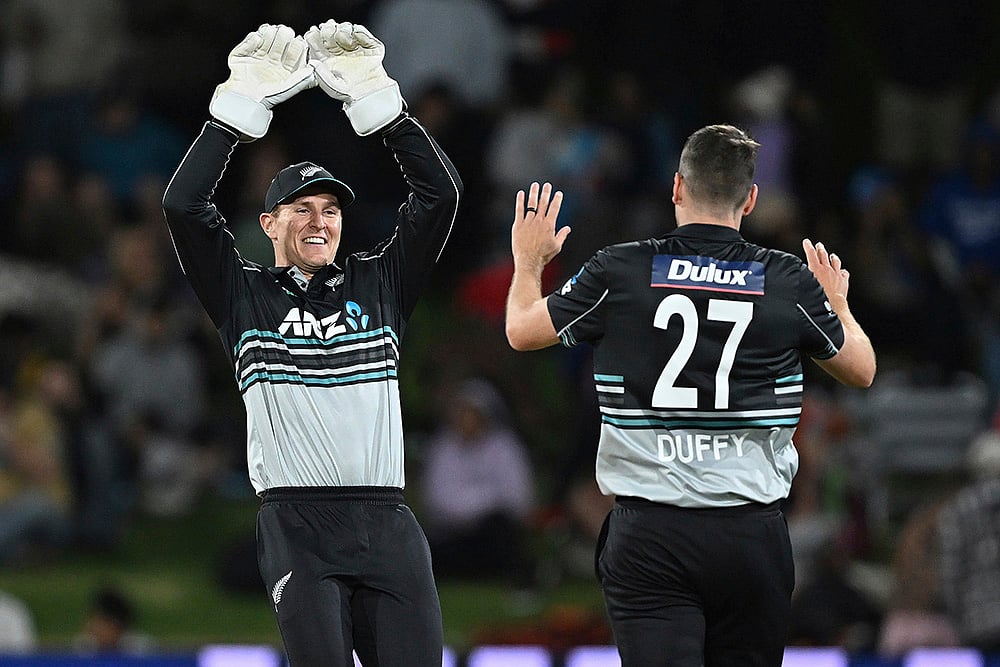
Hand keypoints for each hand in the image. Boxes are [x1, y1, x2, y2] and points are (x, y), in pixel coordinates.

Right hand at [209, 24, 314, 139]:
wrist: (244, 100)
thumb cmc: (267, 98)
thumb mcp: (287, 88)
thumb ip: (301, 79)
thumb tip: (314, 69)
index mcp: (285, 68)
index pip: (294, 52)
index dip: (297, 45)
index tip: (299, 41)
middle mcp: (273, 60)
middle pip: (280, 43)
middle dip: (284, 36)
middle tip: (286, 32)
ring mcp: (258, 56)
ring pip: (265, 39)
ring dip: (269, 33)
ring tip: (271, 32)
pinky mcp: (243, 55)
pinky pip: (249, 42)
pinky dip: (254, 38)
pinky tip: (258, 38)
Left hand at [304, 20, 402, 134]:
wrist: (373, 94)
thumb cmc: (352, 93)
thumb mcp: (333, 87)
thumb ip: (321, 75)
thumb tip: (312, 63)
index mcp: (326, 58)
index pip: (315, 41)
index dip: (314, 35)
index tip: (315, 33)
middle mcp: (337, 50)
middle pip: (328, 31)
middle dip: (328, 30)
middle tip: (330, 35)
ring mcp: (352, 46)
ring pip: (344, 28)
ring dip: (344, 32)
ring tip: (348, 43)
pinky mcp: (367, 44)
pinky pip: (360, 31)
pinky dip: (359, 33)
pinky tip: (358, 41)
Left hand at [512, 182, 568, 271]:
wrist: (529, 261)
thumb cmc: (542, 255)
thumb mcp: (557, 246)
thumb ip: (562, 235)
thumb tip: (567, 229)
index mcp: (549, 225)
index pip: (554, 208)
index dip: (557, 199)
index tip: (558, 193)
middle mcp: (539, 221)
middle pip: (543, 203)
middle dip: (546, 193)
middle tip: (547, 185)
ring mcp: (528, 222)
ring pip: (531, 204)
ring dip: (534, 193)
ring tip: (535, 185)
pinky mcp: (518, 225)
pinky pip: (519, 210)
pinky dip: (520, 201)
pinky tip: (521, 194)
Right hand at [802, 238, 849, 305]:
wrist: (832, 305)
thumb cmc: (816, 299)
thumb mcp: (805, 286)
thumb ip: (802, 279)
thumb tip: (795, 276)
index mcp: (816, 269)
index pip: (811, 254)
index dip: (808, 246)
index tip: (806, 241)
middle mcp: (827, 269)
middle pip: (824, 255)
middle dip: (820, 249)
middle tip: (819, 245)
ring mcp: (836, 274)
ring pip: (835, 262)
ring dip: (833, 258)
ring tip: (832, 256)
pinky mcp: (843, 281)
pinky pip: (844, 273)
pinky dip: (842, 271)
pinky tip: (841, 272)